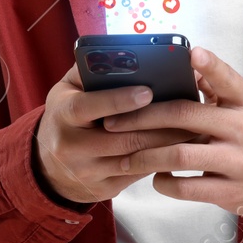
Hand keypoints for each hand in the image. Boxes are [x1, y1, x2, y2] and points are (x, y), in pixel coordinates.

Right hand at [34, 61, 206, 205]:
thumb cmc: (67, 116)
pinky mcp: (103, 188)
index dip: (118, 100)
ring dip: (166, 145)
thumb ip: (90, 71)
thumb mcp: (68, 90)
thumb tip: (124, 53)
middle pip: (121, 137)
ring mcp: (87, 172)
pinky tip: (181, 148)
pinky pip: (137, 175)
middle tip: (189, 111)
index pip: (88, 106)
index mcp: (62, 115)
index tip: (148, 91)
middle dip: (158, 125)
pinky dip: (161, 160)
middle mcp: (71, 146)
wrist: (48, 166)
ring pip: (134, 159)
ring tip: (194, 128)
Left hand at [102, 47, 242, 215]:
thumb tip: (183, 62)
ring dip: (145, 156)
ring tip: (126, 156)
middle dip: (142, 118)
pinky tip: (155, 176)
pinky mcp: (231, 192)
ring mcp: (240, 162)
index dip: (210, 65)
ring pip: (180, 155)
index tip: (190, 52)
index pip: (228, 79)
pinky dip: (164, 182)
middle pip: (185, 117)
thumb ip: (217, 84)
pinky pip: (187, 188)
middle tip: (112, 122)